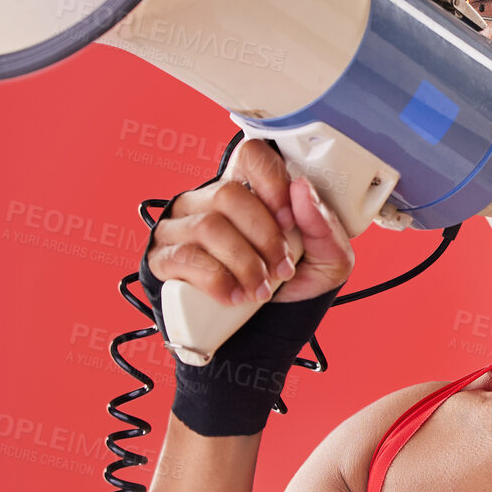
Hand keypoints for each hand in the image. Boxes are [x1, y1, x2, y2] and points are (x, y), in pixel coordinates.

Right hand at [146, 138, 355, 307]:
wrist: (262, 335)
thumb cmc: (292, 289)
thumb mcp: (327, 261)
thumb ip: (324, 226)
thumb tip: (301, 189)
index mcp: (249, 189)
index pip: (251, 155)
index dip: (271, 181)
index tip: (289, 219)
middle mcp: (208, 200)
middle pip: (228, 194)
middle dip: (263, 237)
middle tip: (282, 268)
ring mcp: (180, 227)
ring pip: (207, 226)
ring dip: (243, 263)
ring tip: (261, 291)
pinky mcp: (163, 259)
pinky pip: (184, 257)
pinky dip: (217, 281)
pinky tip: (235, 297)